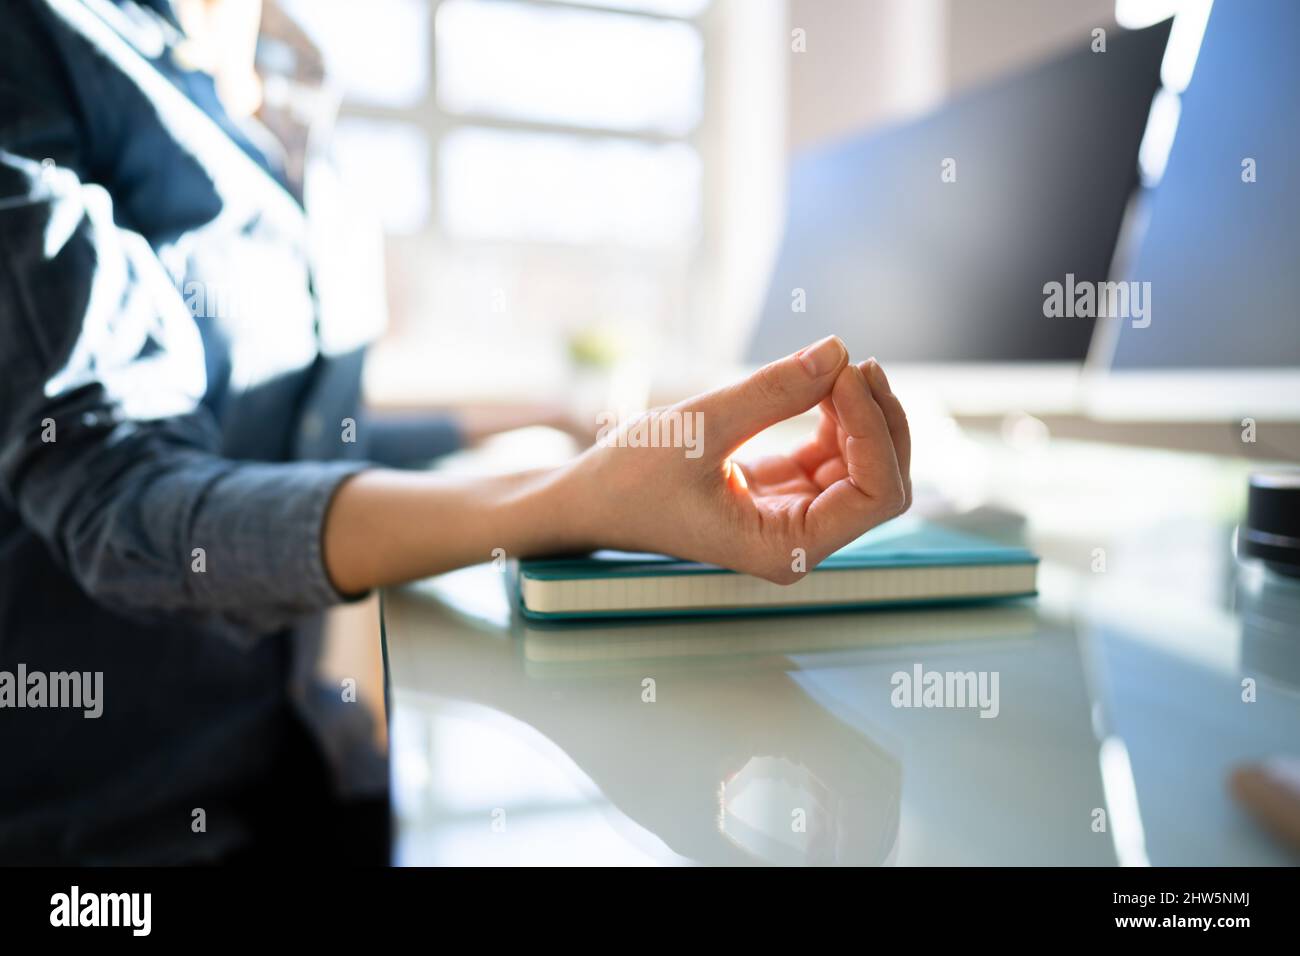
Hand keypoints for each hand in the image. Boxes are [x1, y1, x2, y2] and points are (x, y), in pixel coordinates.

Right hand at [569, 336, 910, 582]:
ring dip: (861, 415)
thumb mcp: (698, 427)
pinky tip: (819, 385)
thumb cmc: (630, 478)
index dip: (875, 431)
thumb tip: (837, 351)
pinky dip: (835, 418)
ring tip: (836, 365)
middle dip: (879, 422)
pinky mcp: (784, 496)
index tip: (845, 374)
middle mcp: (799, 543)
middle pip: (882, 484)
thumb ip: (770, 392)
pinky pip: (832, 457)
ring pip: (864, 468)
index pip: (875, 496)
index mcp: (784, 550)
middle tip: (852, 362)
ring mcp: (795, 520)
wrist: (590, 500)